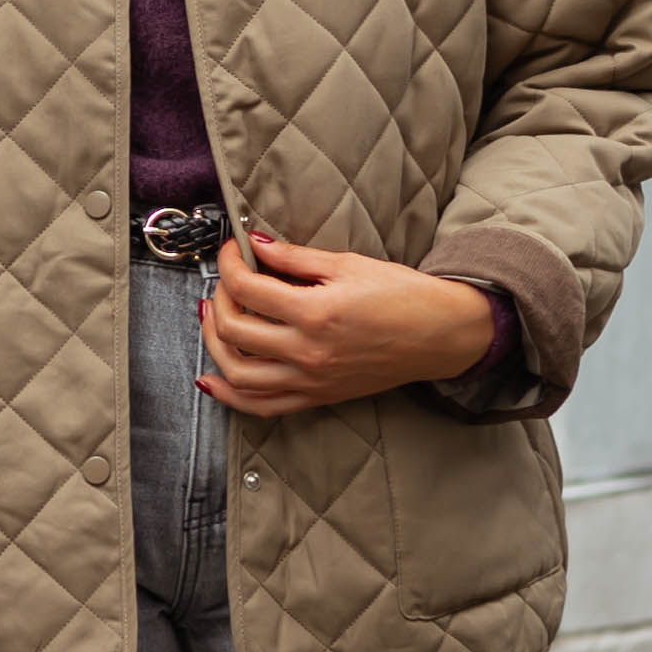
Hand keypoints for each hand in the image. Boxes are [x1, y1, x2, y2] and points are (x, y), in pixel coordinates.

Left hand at [197, 227, 500, 415]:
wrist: (440, 334)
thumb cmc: (401, 295)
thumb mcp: (348, 264)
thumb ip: (296, 258)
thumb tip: (257, 246)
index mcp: (316, 313)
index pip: (247, 288)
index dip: (229, 263)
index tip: (233, 251)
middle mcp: (308, 352)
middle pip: (233, 330)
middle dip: (219, 298)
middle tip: (226, 280)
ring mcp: (311, 380)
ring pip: (238, 374)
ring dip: (213, 344)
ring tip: (213, 318)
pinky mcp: (317, 396)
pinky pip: (262, 406)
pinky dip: (230, 396)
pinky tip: (211, 379)